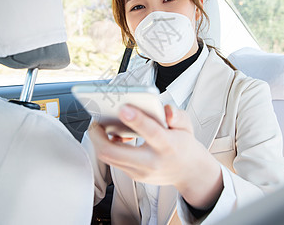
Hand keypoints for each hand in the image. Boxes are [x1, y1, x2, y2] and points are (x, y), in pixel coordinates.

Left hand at [88, 104, 222, 208]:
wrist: (188, 172)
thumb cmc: (183, 144)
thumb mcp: (187, 126)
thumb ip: (178, 116)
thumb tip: (166, 111)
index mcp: (167, 146)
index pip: (151, 132)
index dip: (136, 120)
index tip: (123, 108)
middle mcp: (151, 162)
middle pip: (115, 153)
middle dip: (98, 136)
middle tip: (95, 119)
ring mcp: (140, 172)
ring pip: (108, 157)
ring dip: (99, 140)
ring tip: (99, 124)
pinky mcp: (133, 175)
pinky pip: (113, 160)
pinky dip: (108, 146)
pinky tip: (110, 135)